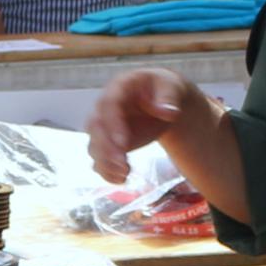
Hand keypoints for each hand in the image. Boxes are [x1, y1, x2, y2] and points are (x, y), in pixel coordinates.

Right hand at [86, 69, 208, 182]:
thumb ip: (169, 97)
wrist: (161, 101)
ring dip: (106, 163)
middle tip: (123, 165)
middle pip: (95, 128)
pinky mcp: (108, 144)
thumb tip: (168, 112)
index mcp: (118, 88)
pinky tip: (121, 180)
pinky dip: (107, 172)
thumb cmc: (164, 89)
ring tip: (125, 174)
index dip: (113, 125)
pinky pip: (100, 160)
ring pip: (94, 146)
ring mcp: (104, 127)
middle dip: (107, 149)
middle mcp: (104, 108)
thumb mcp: (171, 86)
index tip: (124, 144)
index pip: (109, 105)